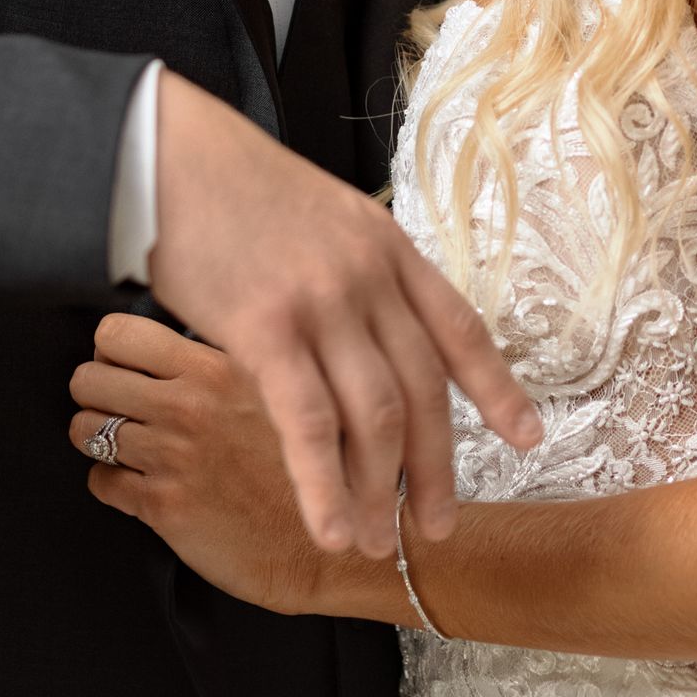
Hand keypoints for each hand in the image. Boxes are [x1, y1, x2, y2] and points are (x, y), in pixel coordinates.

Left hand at [69, 314, 336, 613]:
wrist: (330, 544)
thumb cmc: (305, 467)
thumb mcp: (276, 391)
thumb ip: (221, 367)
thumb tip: (171, 352)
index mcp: (214, 368)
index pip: (117, 334)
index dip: (111, 351)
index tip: (123, 366)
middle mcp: (188, 407)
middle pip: (88, 379)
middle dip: (94, 393)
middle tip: (114, 406)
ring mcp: (172, 457)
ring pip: (84, 430)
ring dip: (97, 438)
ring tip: (122, 445)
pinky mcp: (163, 507)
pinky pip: (101, 481)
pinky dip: (110, 482)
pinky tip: (137, 484)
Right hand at [148, 69, 537, 559]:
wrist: (168, 154)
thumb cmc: (233, 188)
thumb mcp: (323, 215)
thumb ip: (356, 273)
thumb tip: (369, 336)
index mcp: (388, 246)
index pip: (460, 328)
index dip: (497, 389)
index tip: (528, 437)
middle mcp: (369, 276)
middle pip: (423, 388)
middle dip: (436, 468)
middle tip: (437, 528)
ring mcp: (322, 302)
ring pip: (375, 415)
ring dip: (380, 490)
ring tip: (376, 543)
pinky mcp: (266, 329)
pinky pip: (308, 422)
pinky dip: (324, 484)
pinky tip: (330, 528)